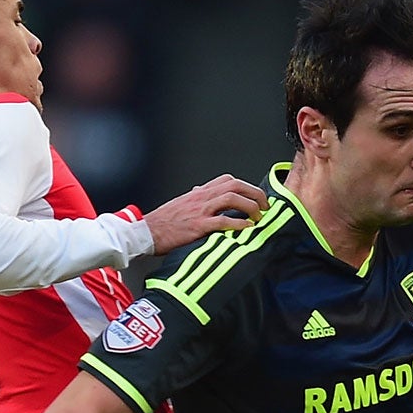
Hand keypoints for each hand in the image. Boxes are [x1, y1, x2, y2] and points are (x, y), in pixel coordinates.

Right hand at [144, 175, 265, 253]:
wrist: (146, 232)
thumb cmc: (163, 222)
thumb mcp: (181, 204)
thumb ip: (194, 198)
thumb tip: (200, 191)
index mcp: (199, 193)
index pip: (228, 180)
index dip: (246, 187)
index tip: (255, 198)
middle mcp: (202, 197)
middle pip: (235, 186)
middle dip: (255, 194)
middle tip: (265, 206)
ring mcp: (200, 211)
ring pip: (232, 198)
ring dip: (250, 206)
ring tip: (259, 217)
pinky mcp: (198, 226)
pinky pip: (223, 221)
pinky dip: (238, 223)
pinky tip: (247, 228)